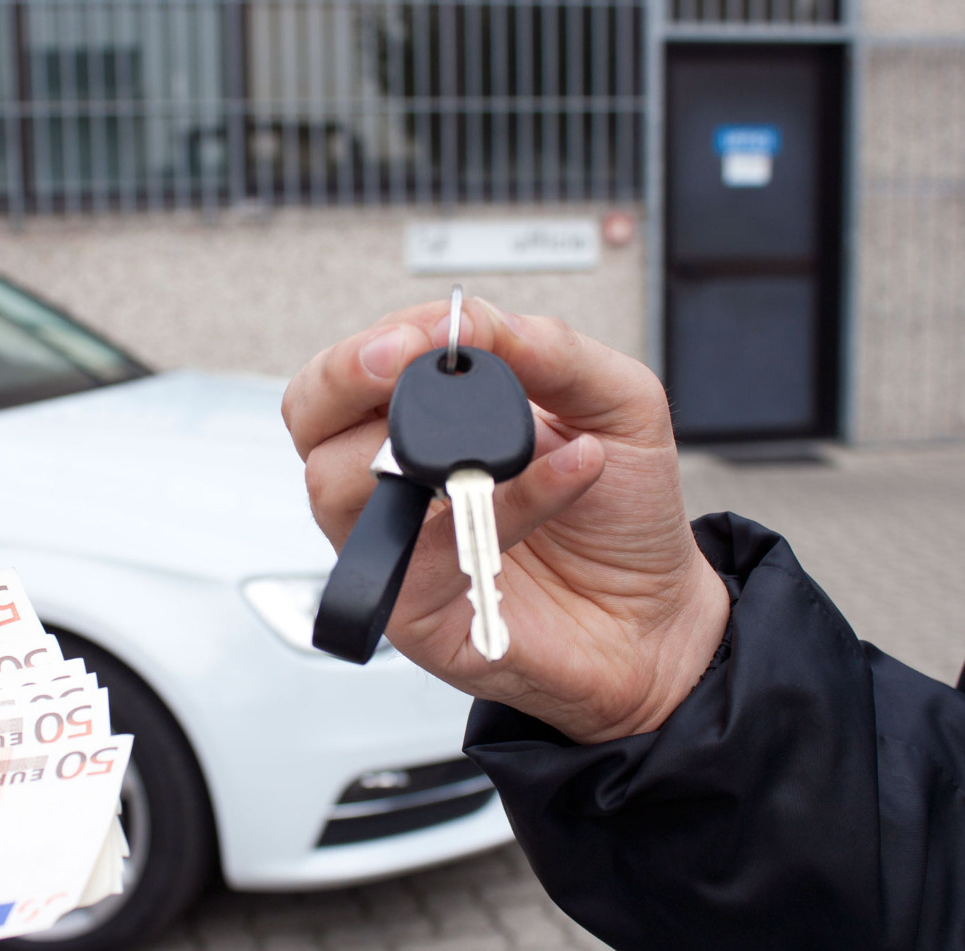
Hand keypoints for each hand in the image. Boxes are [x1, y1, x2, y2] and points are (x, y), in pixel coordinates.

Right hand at [283, 300, 728, 743]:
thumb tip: (474, 319)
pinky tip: (568, 477)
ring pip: (334, 486)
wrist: (656, 618)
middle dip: (341, 379)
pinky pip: (422, 556)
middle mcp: (395, 481)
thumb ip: (551, 350)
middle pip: (308, 420)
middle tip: (397, 359)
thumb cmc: (622, 516)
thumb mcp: (616, 403)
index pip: (353, 368)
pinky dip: (501, 507)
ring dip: (421, 447)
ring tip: (513, 442)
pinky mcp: (414, 612)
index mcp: (424, 421)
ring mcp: (397, 546)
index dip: (378, 341)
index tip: (433, 329)